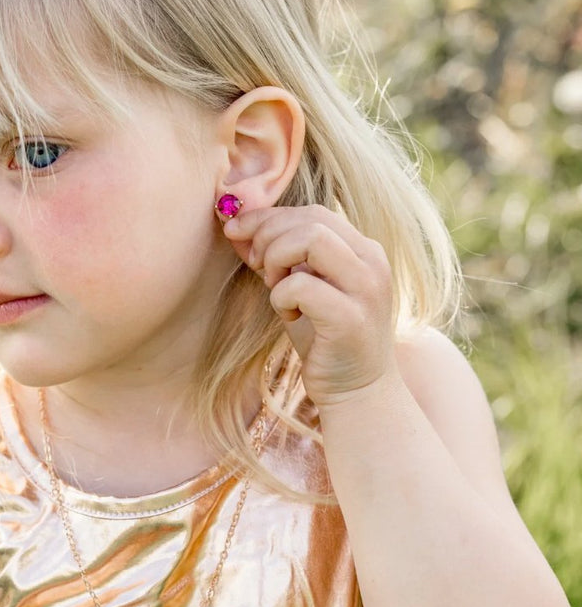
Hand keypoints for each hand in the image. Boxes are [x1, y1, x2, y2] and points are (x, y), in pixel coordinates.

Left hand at [223, 205, 397, 407]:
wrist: (357, 394)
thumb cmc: (324, 340)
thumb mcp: (299, 289)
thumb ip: (276, 257)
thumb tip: (235, 226)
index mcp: (363, 250)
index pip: (313, 212)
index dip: (269, 217)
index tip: (236, 232)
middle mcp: (372, 262)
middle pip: (310, 219)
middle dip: (268, 236)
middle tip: (256, 266)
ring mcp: (366, 289)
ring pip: (311, 239)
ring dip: (277, 259)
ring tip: (275, 287)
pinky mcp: (351, 319)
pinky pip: (301, 285)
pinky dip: (281, 297)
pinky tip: (288, 316)